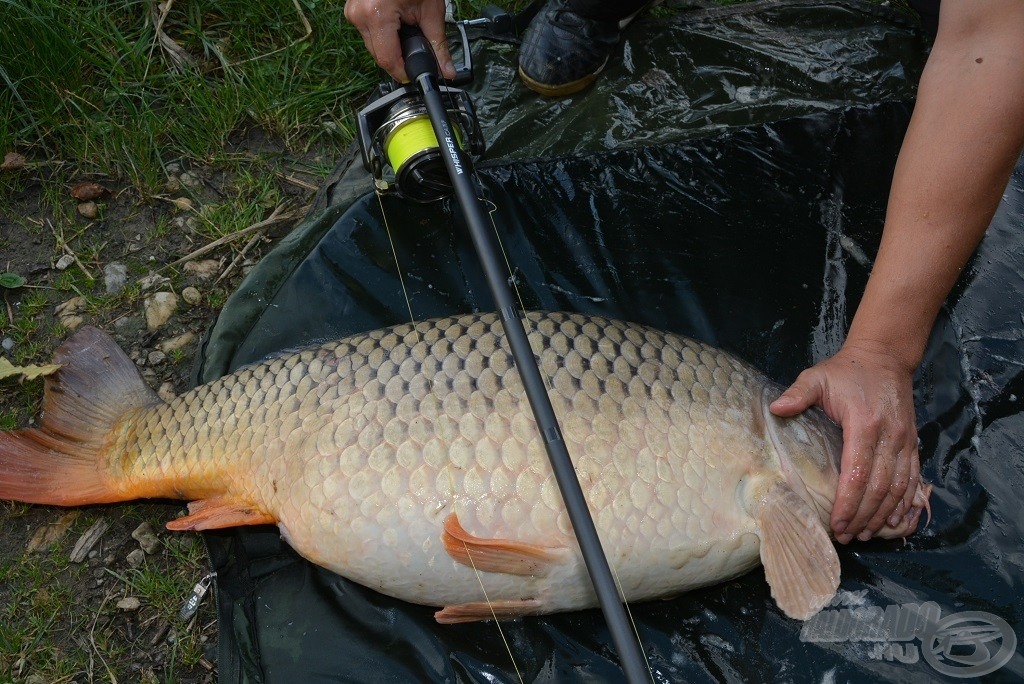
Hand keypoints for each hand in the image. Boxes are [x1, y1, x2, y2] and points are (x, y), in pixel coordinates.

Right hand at [344, 0, 455, 81]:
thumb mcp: (431, 11)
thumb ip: (438, 45)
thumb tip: (447, 71)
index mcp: (376, 15)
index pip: (387, 60)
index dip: (403, 71)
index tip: (415, 74)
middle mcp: (359, 14)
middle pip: (378, 55)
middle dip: (398, 57)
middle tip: (416, 46)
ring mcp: (352, 11)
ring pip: (372, 45)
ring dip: (390, 44)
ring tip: (405, 27)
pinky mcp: (353, 8)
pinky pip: (368, 32)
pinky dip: (383, 33)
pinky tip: (395, 21)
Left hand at [769, 342, 921, 543]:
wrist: (885, 356)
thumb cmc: (847, 370)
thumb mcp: (817, 376)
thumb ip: (798, 393)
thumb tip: (776, 408)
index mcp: (864, 424)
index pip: (858, 472)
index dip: (849, 502)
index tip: (837, 523)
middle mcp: (890, 436)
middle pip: (879, 486)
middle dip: (863, 516)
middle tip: (847, 537)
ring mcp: (905, 440)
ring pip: (898, 486)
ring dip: (883, 514)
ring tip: (866, 534)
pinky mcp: (913, 442)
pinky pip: (912, 477)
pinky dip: (905, 501)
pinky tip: (894, 519)